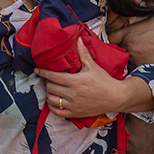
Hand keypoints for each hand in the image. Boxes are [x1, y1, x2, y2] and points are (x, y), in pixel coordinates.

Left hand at [37, 40, 151, 118]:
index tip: (37, 70)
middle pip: (51, 88)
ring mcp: (73, 105)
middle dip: (48, 82)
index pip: (53, 76)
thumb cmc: (104, 81)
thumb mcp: (93, 66)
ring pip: (52, 100)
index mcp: (75, 81)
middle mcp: (72, 94)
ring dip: (49, 94)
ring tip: (52, 89)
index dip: (43, 72)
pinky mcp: (75, 113)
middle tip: (50, 79)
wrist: (115, 97)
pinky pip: (58, 112)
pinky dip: (53, 107)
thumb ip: (83, 53)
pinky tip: (54, 101)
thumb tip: (78, 39)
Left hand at [108, 13, 153, 66]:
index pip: (111, 36)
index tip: (119, 35)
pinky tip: (138, 59)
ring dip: (125, 54)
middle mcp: (127, 45)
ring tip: (133, 52)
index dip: (113, 36)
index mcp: (129, 33)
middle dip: (118, 45)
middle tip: (125, 44)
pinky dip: (130, 63)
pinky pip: (128, 66)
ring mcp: (131, 57)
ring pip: (122, 56)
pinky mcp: (137, 67)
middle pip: (115, 47)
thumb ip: (149, 4)